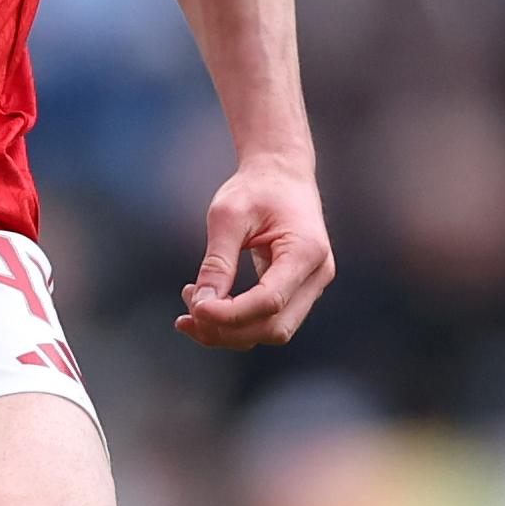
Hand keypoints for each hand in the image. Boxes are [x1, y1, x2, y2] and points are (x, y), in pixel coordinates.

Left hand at [176, 156, 332, 349]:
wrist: (282, 174)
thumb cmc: (256, 188)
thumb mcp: (228, 215)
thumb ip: (217, 262)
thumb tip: (201, 306)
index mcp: (306, 250)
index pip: (270, 300)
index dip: (230, 314)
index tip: (194, 308)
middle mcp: (317, 274)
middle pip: (275, 327)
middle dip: (228, 330)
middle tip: (186, 314)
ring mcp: (312, 286)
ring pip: (273, 331)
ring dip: (230, 331)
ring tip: (192, 305)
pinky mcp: (299, 291)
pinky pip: (270, 320)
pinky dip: (238, 323)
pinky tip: (207, 308)